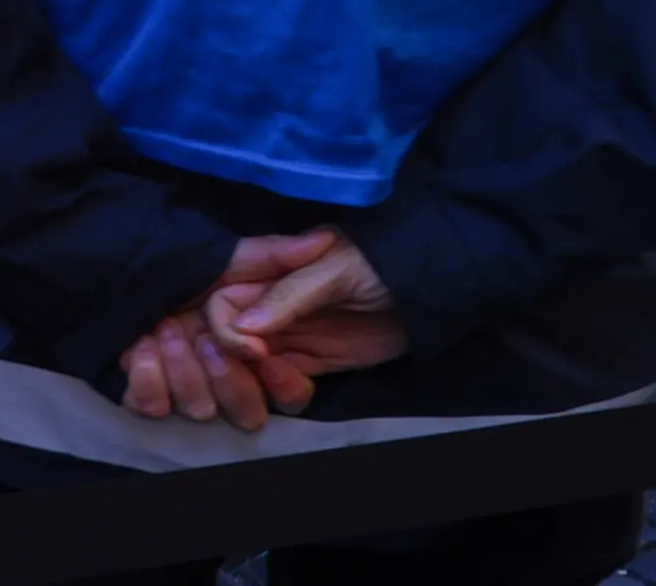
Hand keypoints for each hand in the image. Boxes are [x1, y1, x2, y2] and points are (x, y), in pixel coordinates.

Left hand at [117, 231, 340, 431]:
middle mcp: (226, 377)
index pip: (290, 395)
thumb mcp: (232, 258)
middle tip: (203, 340)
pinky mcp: (147, 390)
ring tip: (164, 333)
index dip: (283, 385)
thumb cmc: (188, 265)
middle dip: (228, 380)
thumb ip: (273, 256)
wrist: (123, 267)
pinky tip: (140, 351)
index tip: (261, 354)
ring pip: (201, 411)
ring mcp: (186, 388)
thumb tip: (320, 241)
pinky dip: (146, 383)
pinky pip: (151, 408)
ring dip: (185, 375)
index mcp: (256, 352)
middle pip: (247, 414)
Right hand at [208, 237, 407, 392]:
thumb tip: (240, 327)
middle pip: (230, 339)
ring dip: (258, 383)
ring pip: (251, 365)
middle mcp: (269, 304)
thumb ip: (289, 296)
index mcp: (267, 272)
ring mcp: (292, 334)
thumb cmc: (382, 263)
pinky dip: (284, 391)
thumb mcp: (336, 270)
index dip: (226, 329)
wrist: (432, 288)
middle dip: (233, 364)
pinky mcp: (315, 360)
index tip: (250, 351)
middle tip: (261, 376)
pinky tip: (299, 390)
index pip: (224, 303)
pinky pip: (284, 381)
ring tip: (288, 384)